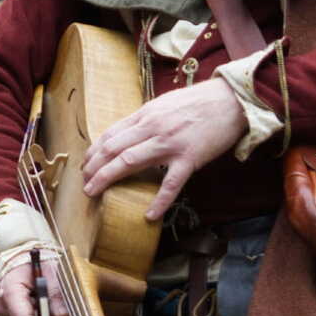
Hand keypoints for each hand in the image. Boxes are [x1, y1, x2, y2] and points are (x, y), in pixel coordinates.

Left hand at [81, 77, 247, 221]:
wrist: (231, 100)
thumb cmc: (199, 103)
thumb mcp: (164, 105)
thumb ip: (146, 120)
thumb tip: (128, 133)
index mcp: (146, 115)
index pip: (110, 134)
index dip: (93, 151)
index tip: (84, 164)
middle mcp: (152, 128)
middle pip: (113, 148)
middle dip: (93, 166)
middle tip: (83, 183)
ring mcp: (170, 144)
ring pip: (130, 161)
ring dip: (107, 177)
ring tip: (94, 192)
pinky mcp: (190, 158)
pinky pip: (171, 183)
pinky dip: (159, 200)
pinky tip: (148, 215)